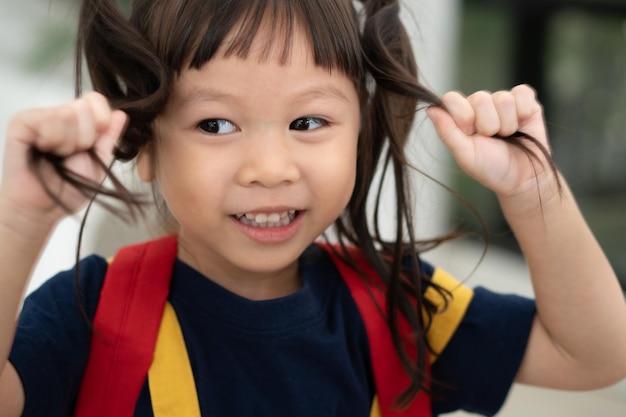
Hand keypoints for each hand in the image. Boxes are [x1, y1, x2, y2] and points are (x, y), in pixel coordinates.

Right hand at [0, 92, 126, 223]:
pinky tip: (43, 151)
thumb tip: (121, 113)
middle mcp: (60, 115)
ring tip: (57, 156)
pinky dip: (51, 140)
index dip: (102, 119)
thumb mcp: (99, 161)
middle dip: (85, 138)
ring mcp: (40, 117)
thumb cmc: (71, 188)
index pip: (96, 100)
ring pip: (67, 113)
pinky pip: (46, 119)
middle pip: (84, 107)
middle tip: (70, 155)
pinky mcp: (22, 122)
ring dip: (67, 143)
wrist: (46, 207)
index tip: (94, 143)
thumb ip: (110, 137)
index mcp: (80, 122)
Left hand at [427, 85, 553, 199]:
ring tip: (507, 136)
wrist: (523, 178)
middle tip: (492, 138)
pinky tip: (521, 125)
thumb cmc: (491, 168)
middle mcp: (479, 106)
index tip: (470, 133)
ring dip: (507, 123)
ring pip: (503, 98)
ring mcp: (501, 102)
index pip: (452, 98)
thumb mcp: (465, 154)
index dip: (462, 115)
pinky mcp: (524, 100)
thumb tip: (430, 109)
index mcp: (460, 117)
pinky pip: (522, 93)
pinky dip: (524, 112)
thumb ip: (447, 131)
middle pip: (480, 97)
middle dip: (488, 124)